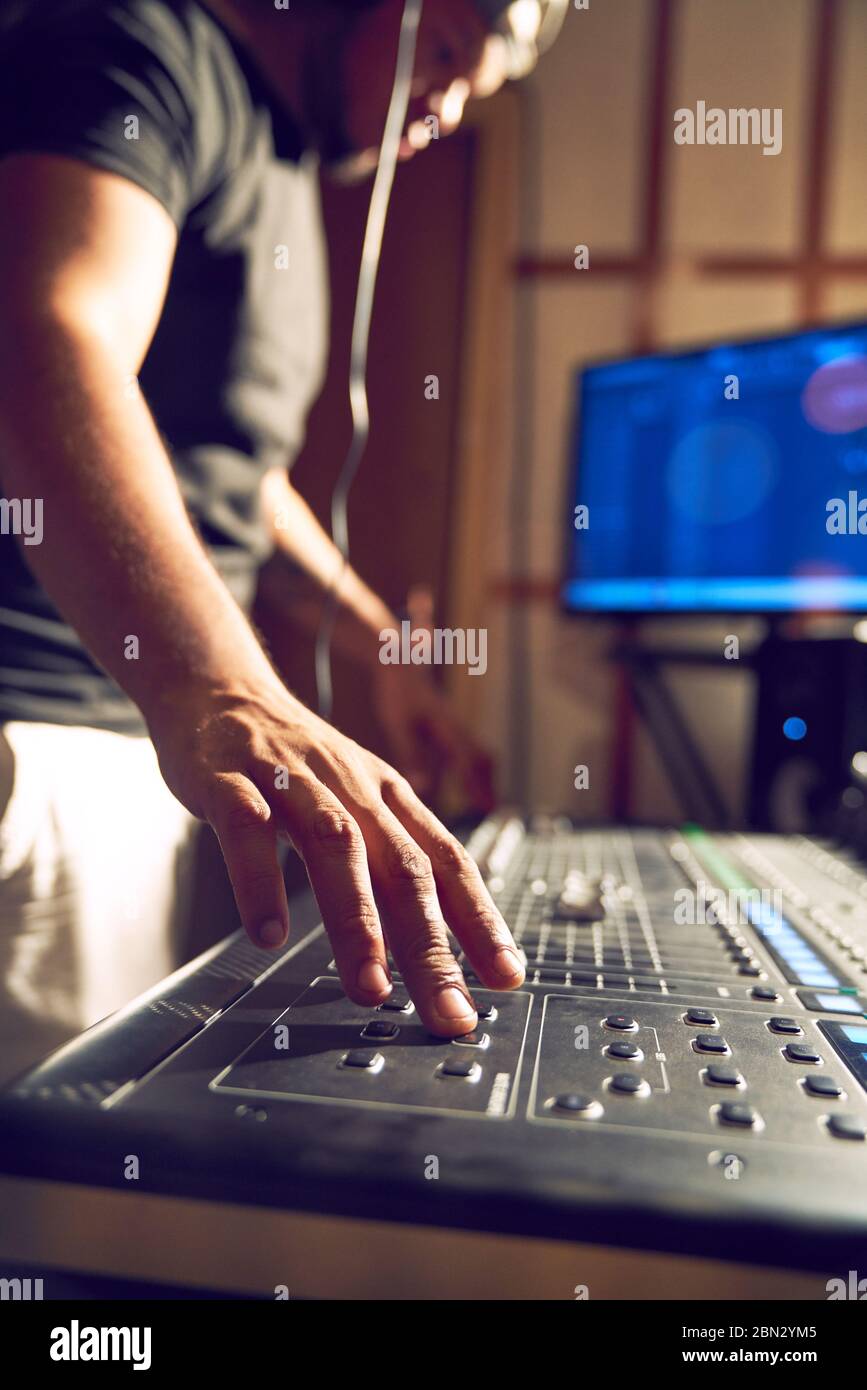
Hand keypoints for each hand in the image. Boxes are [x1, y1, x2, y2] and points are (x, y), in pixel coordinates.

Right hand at [147, 675, 522, 1035]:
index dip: (480, 920)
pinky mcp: (230, 780)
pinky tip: (268, 935)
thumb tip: (428, 944)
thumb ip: (386, 863)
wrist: (221, 688)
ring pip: (336, 848)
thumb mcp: (354, 799)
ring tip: (371, 987)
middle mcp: (350, 787)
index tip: (505, 978)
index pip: (447, 861)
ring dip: (358, 922)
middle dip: (432, 945)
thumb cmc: (293, 760)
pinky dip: (261, 883)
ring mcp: (291, 780)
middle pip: (403, 867)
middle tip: (448, 1011)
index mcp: (388, 797)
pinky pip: (248, 831)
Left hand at [371, 660, 495, 813]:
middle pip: (482, 758)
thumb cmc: (399, 694)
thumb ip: (412, 754)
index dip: (478, 786)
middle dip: (489, 783)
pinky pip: (471, 749)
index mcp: (448, 728)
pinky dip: (476, 767)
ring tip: (487, 802)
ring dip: (486, 776)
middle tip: (492, 809)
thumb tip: (422, 786)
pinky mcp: (451, 726)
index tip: (486, 807)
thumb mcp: (399, 726)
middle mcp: (458, 727)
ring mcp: (457, 726)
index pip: (469, 762)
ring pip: (480, 753)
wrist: (401, 665)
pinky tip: (470, 781)